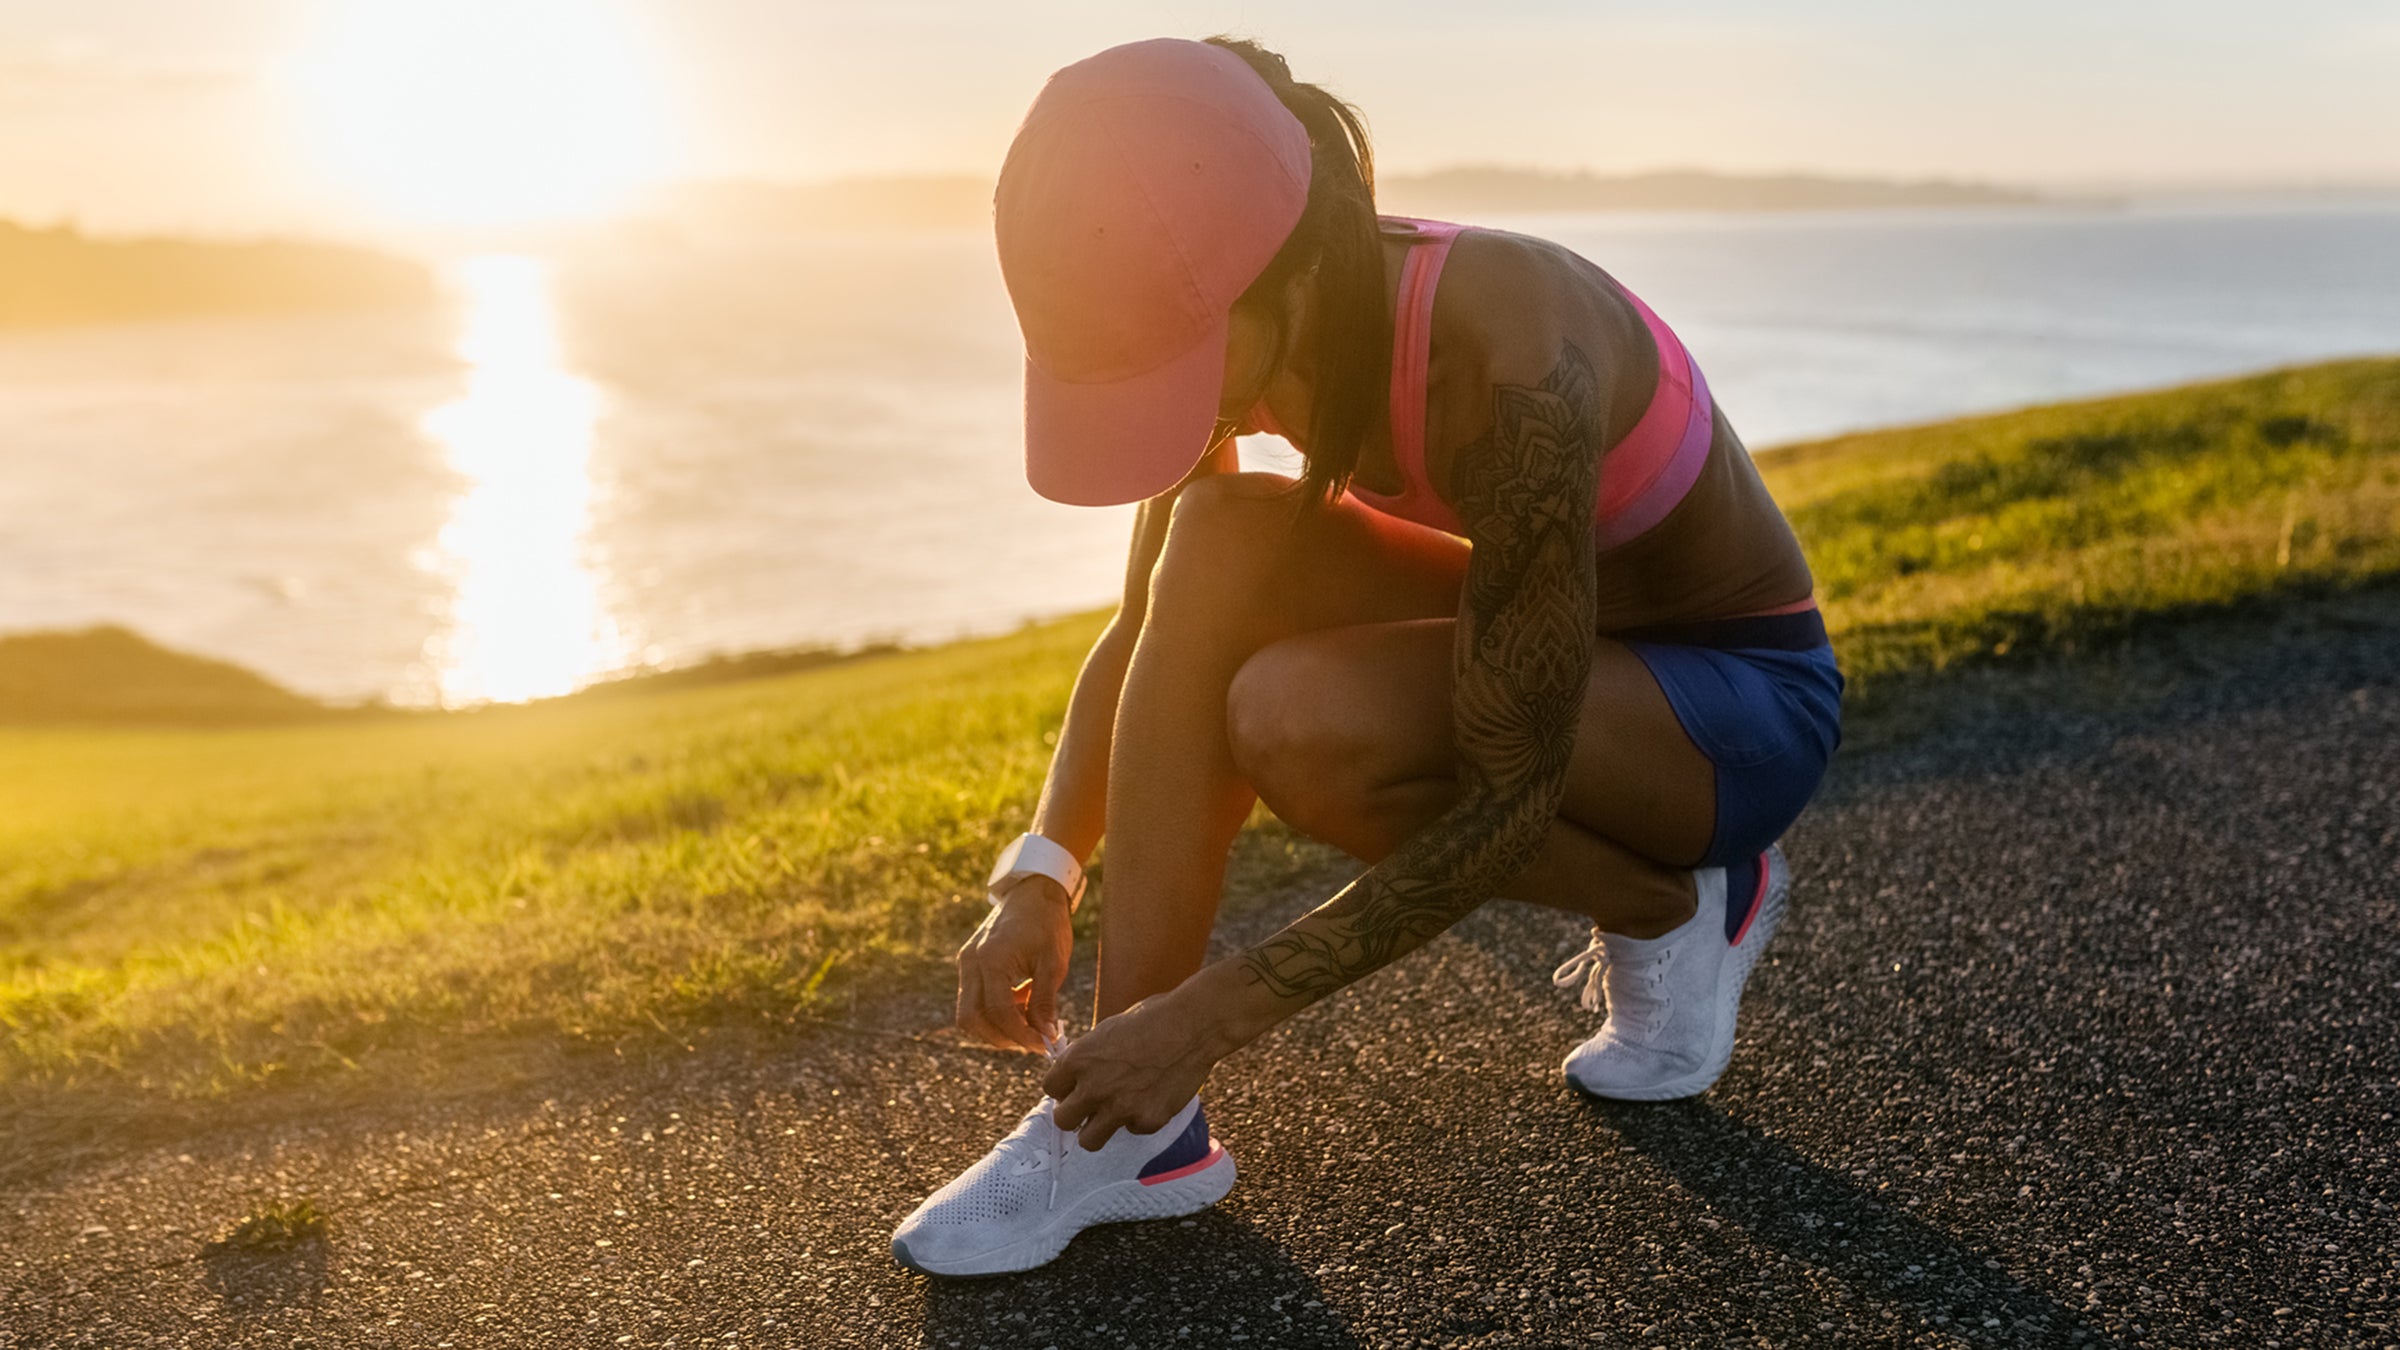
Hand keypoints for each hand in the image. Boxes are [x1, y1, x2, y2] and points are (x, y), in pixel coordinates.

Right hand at [953, 876, 1072, 1053]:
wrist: (1033, 892)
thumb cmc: (1047, 923)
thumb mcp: (1053, 963)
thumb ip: (1045, 1002)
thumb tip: (1047, 1038)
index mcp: (992, 960)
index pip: (999, 1013)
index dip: (1021, 1035)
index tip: (1044, 1045)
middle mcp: (971, 962)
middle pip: (971, 1019)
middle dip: (1001, 1038)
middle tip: (1031, 1041)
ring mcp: (966, 962)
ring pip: (968, 1013)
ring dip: (996, 1026)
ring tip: (1028, 1020)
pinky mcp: (969, 963)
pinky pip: (973, 998)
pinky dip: (993, 1010)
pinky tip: (1021, 1001)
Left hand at [1042, 989, 1229, 1150]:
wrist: (1194, 1025)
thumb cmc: (1153, 1018)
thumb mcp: (1108, 1030)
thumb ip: (1089, 1057)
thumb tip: (1079, 1076)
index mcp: (1079, 1059)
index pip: (1051, 1088)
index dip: (1064, 1088)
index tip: (1076, 1086)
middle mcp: (1094, 1087)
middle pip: (1063, 1120)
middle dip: (1075, 1114)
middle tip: (1090, 1107)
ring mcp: (1120, 1108)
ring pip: (1089, 1140)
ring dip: (1098, 1128)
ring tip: (1115, 1113)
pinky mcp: (1147, 1121)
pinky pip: (1132, 1130)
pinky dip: (1140, 1118)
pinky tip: (1153, 1097)